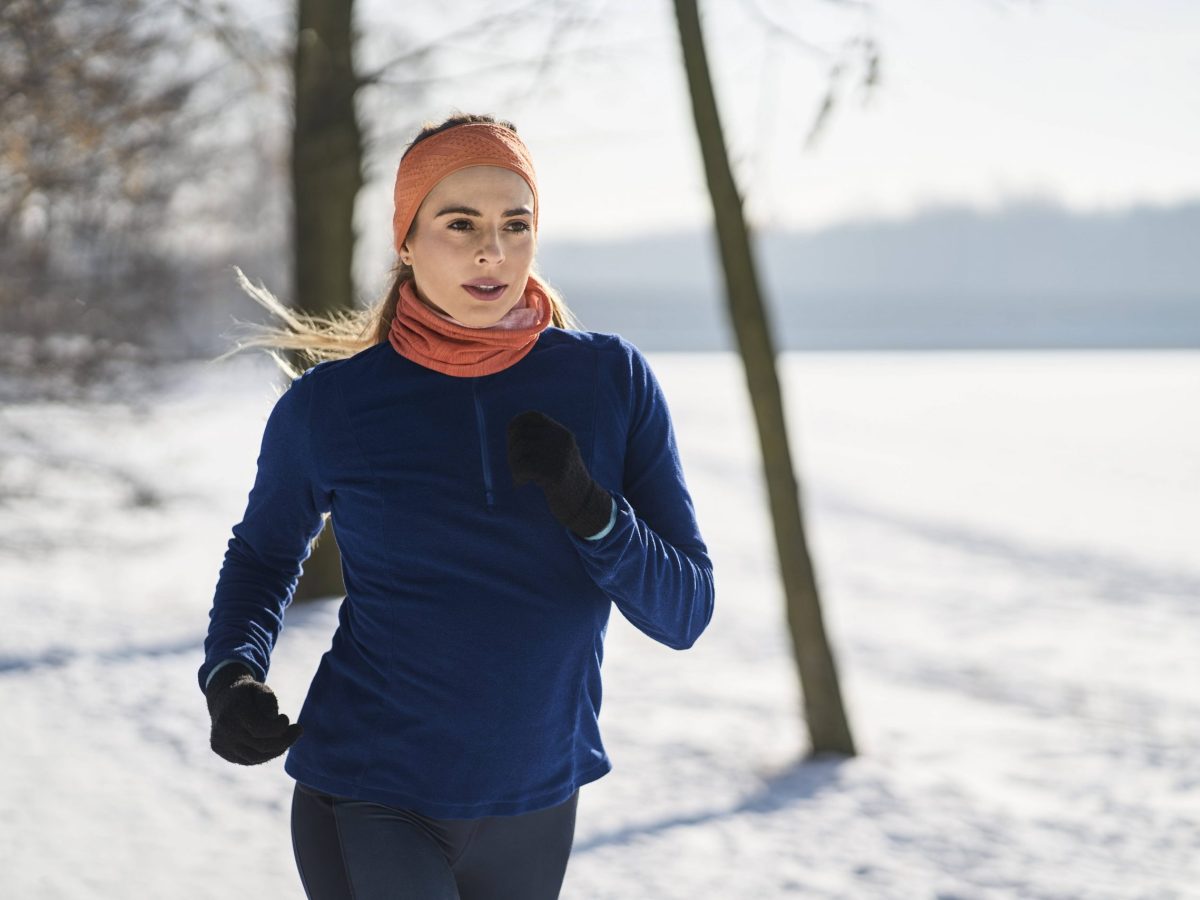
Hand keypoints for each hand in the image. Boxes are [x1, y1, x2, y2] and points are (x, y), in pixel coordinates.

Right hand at [205, 663, 303, 765]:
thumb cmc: (248, 694)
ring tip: (289, 739)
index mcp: (234, 711)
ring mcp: (221, 742)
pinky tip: (274, 745)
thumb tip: (273, 719)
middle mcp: (225, 729)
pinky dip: (264, 755)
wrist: (222, 699)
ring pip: (255, 758)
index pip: (260, 729)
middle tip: (298, 731)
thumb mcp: (260, 688)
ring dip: (277, 751)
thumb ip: (268, 701)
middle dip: (285, 741)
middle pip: (260, 746)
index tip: (286, 718)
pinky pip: (247, 760)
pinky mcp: (221, 751)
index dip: (279, 727)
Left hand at [506, 410, 612, 538]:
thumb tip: (513, 430)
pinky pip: (522, 466)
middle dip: (512, 449)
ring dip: (513, 464)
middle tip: (516, 465)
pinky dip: (517, 475)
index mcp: (563, 434)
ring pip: (520, 448)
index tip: (511, 437)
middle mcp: (562, 441)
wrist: (584, 504)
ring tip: (518, 476)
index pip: (534, 416)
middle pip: (522, 433)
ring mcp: (559, 456)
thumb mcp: (559, 456)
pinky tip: (521, 483)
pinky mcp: (554, 474)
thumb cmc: (565, 482)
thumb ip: (543, 442)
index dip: (517, 422)